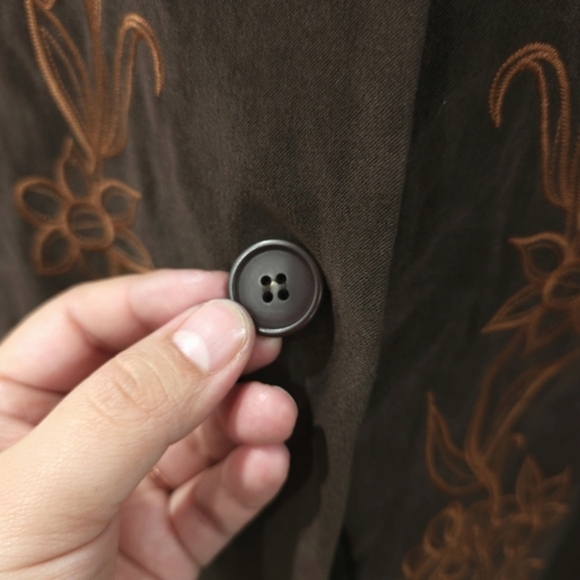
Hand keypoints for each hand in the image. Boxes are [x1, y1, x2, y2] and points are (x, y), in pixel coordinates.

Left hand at [0, 270, 296, 578]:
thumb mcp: (42, 496)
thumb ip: (133, 405)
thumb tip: (215, 330)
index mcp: (10, 410)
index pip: (91, 324)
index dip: (157, 298)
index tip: (222, 294)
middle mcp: (71, 443)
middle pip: (158, 371)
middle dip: (215, 359)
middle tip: (266, 348)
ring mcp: (121, 494)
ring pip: (197, 431)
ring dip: (244, 418)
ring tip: (275, 416)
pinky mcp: (162, 545)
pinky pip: (215, 495)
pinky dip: (248, 475)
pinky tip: (268, 463)